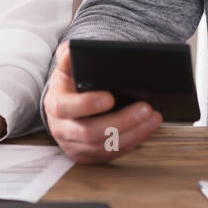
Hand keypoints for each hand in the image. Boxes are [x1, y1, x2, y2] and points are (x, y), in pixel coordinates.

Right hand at [42, 41, 162, 164]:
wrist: (64, 106)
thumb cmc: (70, 85)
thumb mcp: (66, 67)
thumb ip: (68, 56)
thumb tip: (73, 51)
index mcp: (55, 104)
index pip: (65, 108)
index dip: (87, 104)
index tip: (110, 97)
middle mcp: (62, 129)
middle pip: (89, 132)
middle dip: (121, 121)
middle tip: (145, 108)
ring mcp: (74, 146)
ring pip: (104, 147)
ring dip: (133, 133)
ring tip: (152, 118)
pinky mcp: (87, 156)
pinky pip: (110, 154)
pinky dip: (132, 142)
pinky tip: (146, 129)